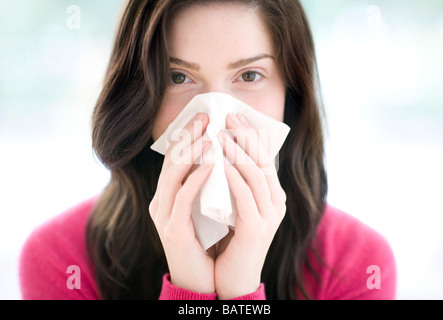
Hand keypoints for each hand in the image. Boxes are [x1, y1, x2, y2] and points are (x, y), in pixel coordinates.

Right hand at [149, 113, 215, 293]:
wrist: (203, 281)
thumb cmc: (209, 243)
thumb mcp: (207, 209)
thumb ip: (208, 186)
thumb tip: (225, 157)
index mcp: (169, 196)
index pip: (176, 158)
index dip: (188, 135)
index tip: (205, 116)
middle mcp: (161, 202)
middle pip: (171, 160)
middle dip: (188, 136)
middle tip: (206, 115)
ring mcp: (164, 216)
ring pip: (173, 175)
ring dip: (192, 151)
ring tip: (210, 133)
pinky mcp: (172, 231)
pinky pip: (183, 199)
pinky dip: (196, 179)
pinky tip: (211, 164)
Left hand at [214, 113, 286, 299]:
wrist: (233, 278)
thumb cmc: (230, 239)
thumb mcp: (236, 206)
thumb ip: (236, 183)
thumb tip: (222, 152)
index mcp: (272, 195)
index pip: (264, 157)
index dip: (249, 135)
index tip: (233, 116)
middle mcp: (276, 202)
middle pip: (263, 160)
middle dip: (245, 136)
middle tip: (227, 116)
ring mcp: (270, 215)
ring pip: (256, 174)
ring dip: (236, 152)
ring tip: (219, 134)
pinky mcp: (258, 229)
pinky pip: (245, 196)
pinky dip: (233, 177)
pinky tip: (220, 163)